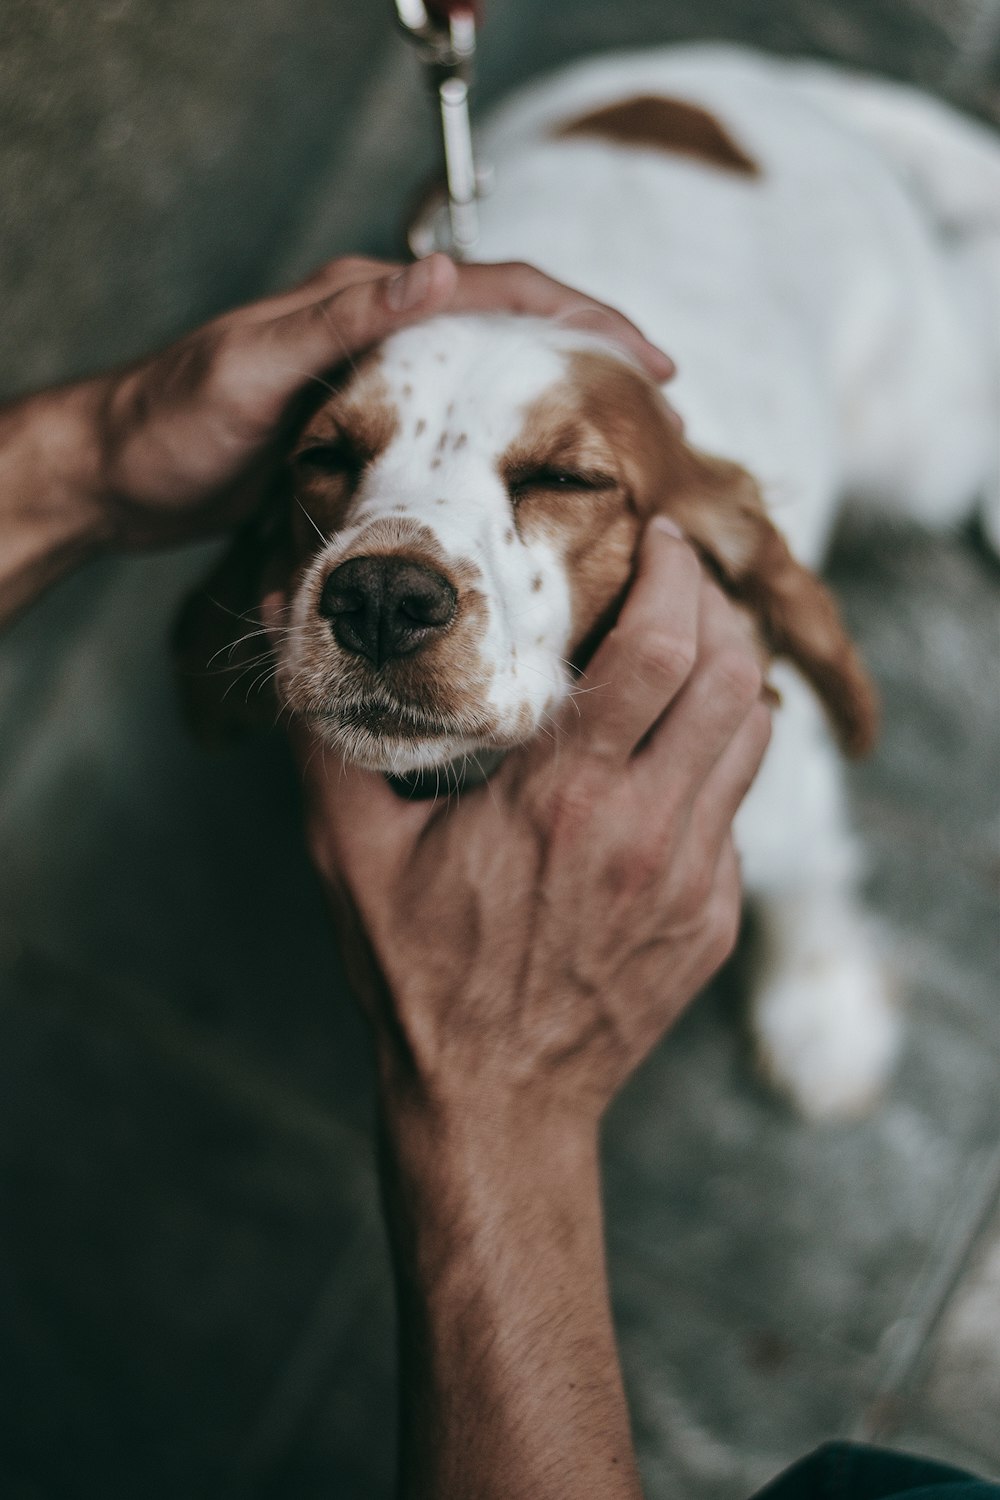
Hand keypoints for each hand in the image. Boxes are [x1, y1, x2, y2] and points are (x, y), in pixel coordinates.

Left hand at [88, 253, 675, 550]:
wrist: (121, 471)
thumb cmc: (177, 421)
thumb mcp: (256, 367)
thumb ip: (344, 319)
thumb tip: (439, 274)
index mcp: (361, 299)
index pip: (494, 287)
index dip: (578, 314)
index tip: (645, 356)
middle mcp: (376, 325)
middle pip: (508, 319)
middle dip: (589, 345)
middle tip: (658, 390)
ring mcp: (374, 371)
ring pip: (489, 365)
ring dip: (557, 387)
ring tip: (619, 423)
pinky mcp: (366, 419)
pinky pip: (458, 411)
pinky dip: (509, 423)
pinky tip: (536, 459)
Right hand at [292, 521, 770, 1131]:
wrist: (495, 1103)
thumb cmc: (418, 976)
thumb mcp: (350, 852)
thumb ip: (322, 726)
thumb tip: (288, 607)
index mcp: (565, 799)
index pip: (661, 651)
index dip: (675, 575)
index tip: (658, 537)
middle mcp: (650, 832)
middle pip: (733, 678)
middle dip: (718, 607)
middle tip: (681, 577)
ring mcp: (695, 880)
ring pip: (752, 739)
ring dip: (729, 678)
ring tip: (687, 651)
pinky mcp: (714, 919)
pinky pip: (735, 811)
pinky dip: (714, 762)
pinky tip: (665, 761)